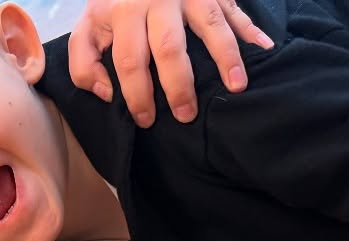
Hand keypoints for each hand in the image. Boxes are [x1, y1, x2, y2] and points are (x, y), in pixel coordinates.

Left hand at [69, 0, 273, 125]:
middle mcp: (157, 1)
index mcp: (124, 13)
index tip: (146, 120)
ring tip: (236, 87)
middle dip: (179, 86)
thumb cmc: (116, 4)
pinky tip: (264, 49)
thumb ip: (84, 63)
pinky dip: (251, 30)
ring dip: (226, 57)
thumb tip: (106, 93)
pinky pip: (234, 9)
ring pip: (210, 26)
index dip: (138, 95)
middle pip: (170, 49)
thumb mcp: (89, 27)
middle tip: (186, 115)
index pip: (131, 61)